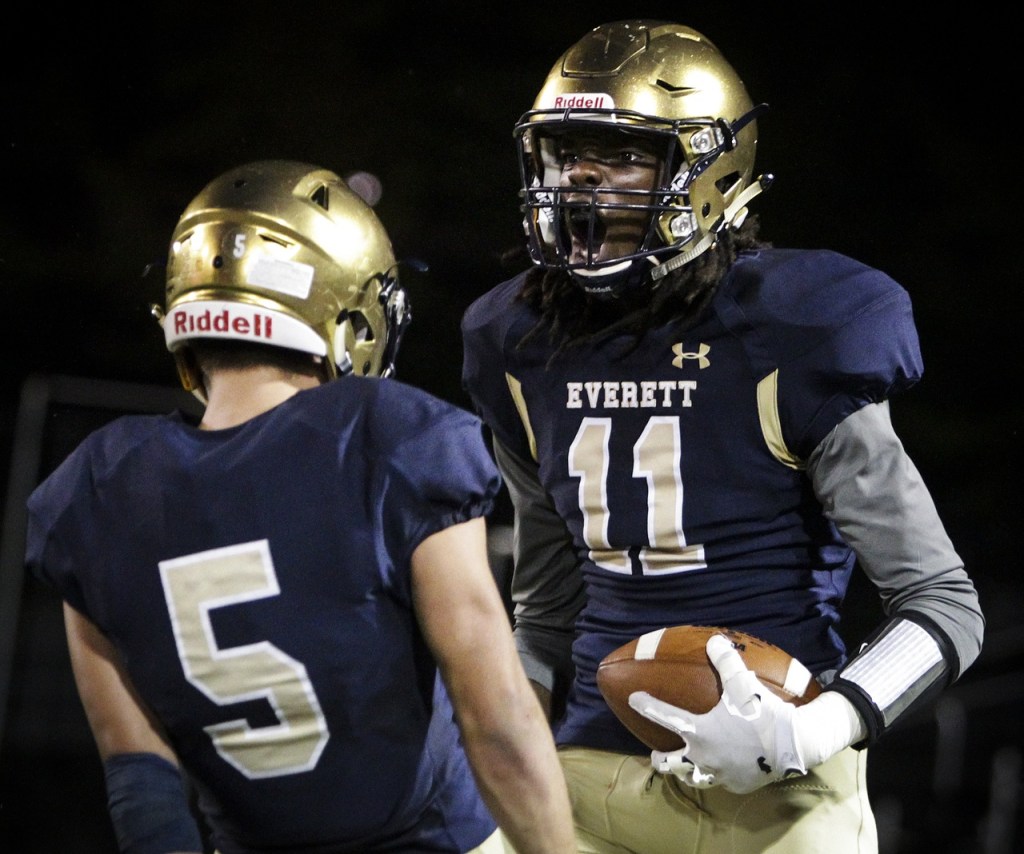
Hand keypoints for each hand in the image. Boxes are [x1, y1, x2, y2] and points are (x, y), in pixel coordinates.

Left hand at [628, 634, 806, 793]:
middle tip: (656, 753)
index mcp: (699, 731)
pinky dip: (717, 776)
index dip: (647, 705)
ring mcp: (720, 775)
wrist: (795, 744)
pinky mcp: (737, 786)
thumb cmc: (763, 712)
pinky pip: (721, 782)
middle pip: (671, 763)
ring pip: (693, 779)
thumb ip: (726, 661)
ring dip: (684, 773)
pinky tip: (722, 770)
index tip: (633, 699)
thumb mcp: (742, 683)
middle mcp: (704, 757)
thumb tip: (714, 640)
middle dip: (660, 759)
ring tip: (683, 768)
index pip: (664, 715)